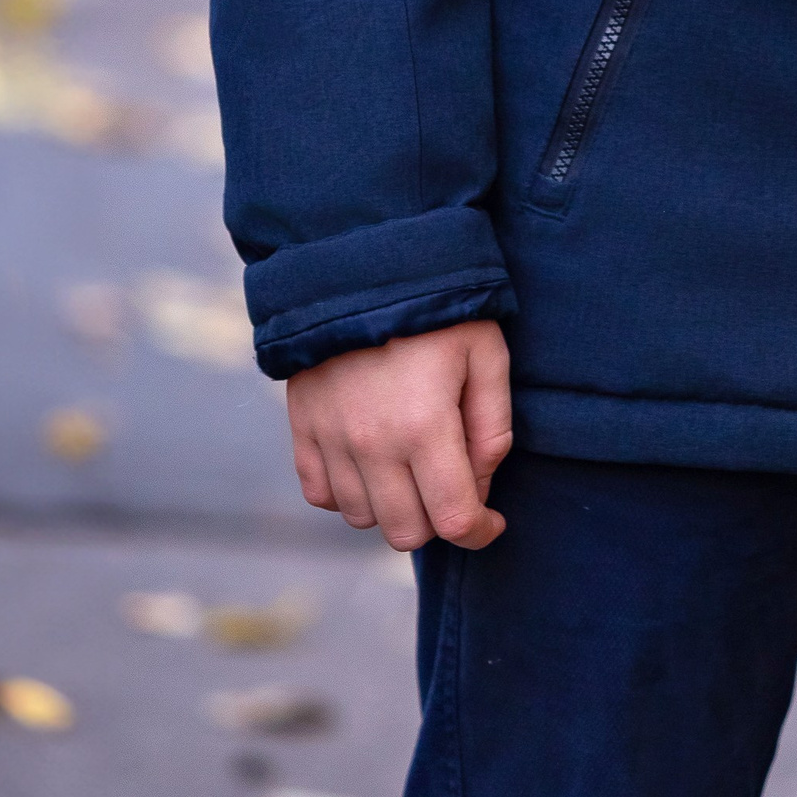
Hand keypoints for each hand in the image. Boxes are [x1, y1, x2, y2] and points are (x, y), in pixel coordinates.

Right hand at [285, 319, 512, 551]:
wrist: (361, 265)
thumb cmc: (437, 307)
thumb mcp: (486, 353)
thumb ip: (493, 426)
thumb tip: (480, 483)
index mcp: (424, 426)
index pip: (453, 519)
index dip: (480, 531)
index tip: (491, 522)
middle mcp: (371, 444)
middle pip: (406, 532)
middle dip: (439, 520)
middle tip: (453, 486)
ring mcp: (330, 439)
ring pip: (363, 518)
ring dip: (394, 507)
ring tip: (413, 467)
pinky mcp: (302, 427)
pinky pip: (321, 493)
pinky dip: (348, 493)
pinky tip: (371, 463)